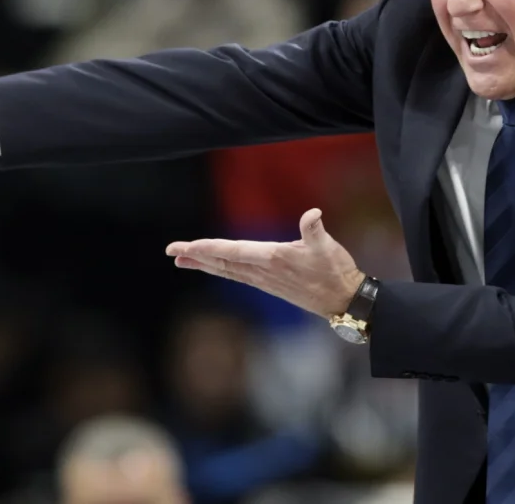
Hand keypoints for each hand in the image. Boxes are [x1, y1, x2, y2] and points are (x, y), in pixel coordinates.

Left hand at [166, 208, 364, 317]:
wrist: (343, 300)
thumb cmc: (335, 271)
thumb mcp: (327, 247)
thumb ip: (315, 230)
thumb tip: (312, 214)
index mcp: (273, 258)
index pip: (234, 251)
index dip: (209, 248)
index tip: (188, 246)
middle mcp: (263, 271)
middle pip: (222, 262)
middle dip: (195, 256)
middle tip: (171, 250)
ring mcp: (264, 280)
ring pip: (226, 270)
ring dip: (203, 264)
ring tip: (181, 259)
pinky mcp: (268, 284)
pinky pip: (236, 275)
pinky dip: (220, 269)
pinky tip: (212, 267)